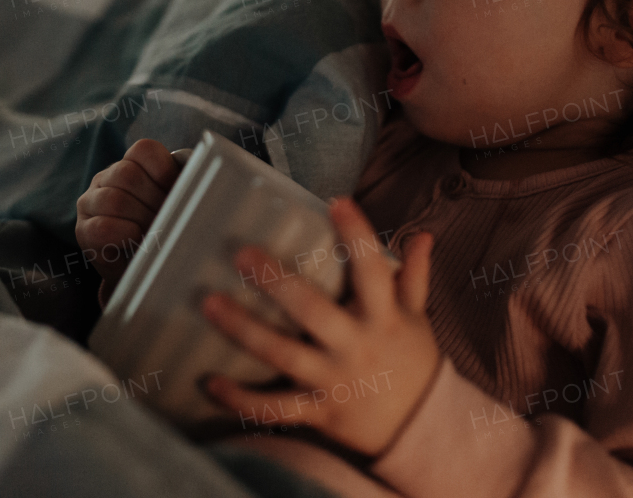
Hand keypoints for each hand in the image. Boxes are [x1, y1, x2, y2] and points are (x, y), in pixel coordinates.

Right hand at [75, 139, 182, 302]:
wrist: (145, 274)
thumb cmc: (165, 234)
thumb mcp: (175, 208)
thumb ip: (184, 193)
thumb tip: (201, 194)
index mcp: (131, 164)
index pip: (143, 150)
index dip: (164, 172)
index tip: (176, 194)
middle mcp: (106, 178)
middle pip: (127, 174)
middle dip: (154, 202)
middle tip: (169, 222)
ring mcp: (90, 202)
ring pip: (113, 199)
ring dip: (141, 220)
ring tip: (156, 236)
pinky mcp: (83, 230)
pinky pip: (102, 227)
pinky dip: (125, 236)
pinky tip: (136, 242)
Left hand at [201, 197, 440, 456]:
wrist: (423, 430)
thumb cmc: (413, 362)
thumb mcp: (417, 318)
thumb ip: (414, 276)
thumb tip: (423, 235)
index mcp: (384, 317)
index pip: (373, 271)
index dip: (358, 236)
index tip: (337, 203)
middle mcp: (356, 346)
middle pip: (313, 312)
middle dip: (277, 284)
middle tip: (242, 254)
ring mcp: (334, 381)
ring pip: (284, 355)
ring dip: (244, 330)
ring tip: (209, 305)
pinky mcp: (318, 412)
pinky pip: (274, 409)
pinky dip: (241, 399)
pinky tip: (210, 382)